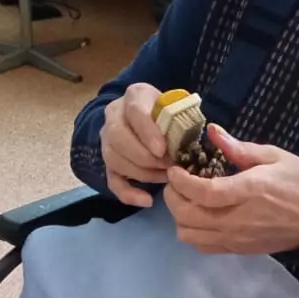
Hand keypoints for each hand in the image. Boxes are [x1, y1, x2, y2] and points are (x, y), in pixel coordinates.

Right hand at [100, 82, 172, 206]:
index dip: (148, 133)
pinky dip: (128, 194)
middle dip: (146, 157)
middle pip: (119, 138)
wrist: (148, 115)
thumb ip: (182, 119)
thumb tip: (191, 145)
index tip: (163, 150)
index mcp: (134, 96)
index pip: (136, 112)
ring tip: (166, 177)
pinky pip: (112, 181)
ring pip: (116, 160)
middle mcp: (114, 116)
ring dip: (143, 173)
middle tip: (169, 166)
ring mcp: (107, 141)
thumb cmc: (169, 112)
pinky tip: (147, 201)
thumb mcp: (177, 107)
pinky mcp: (108, 163)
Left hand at [164, 125, 298, 254]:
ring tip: (186, 199)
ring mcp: (236, 238)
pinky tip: (199, 215)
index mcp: (249, 191)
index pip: (204, 193)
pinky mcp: (236, 249)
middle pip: (188, 216)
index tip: (175, 169)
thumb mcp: (275, 156)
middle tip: (176, 181)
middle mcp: (238, 219)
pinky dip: (192, 231)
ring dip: (179, 216)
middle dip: (173, 197)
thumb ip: (239, 148)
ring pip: (189, 235)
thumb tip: (212, 131)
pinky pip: (202, 246)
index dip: (182, 182)